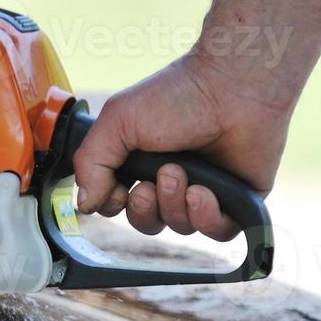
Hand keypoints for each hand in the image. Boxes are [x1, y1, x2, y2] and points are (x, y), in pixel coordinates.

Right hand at [71, 54, 290, 240]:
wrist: (232, 88)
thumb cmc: (176, 96)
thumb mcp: (117, 121)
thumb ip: (90, 163)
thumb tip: (83, 204)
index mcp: (140, 159)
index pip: (117, 203)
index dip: (114, 204)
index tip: (120, 188)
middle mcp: (170, 177)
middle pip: (146, 221)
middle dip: (144, 209)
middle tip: (151, 184)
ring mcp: (204, 189)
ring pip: (179, 227)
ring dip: (174, 205)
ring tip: (182, 173)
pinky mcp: (236, 199)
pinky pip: (216, 231)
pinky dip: (206, 217)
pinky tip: (204, 192)